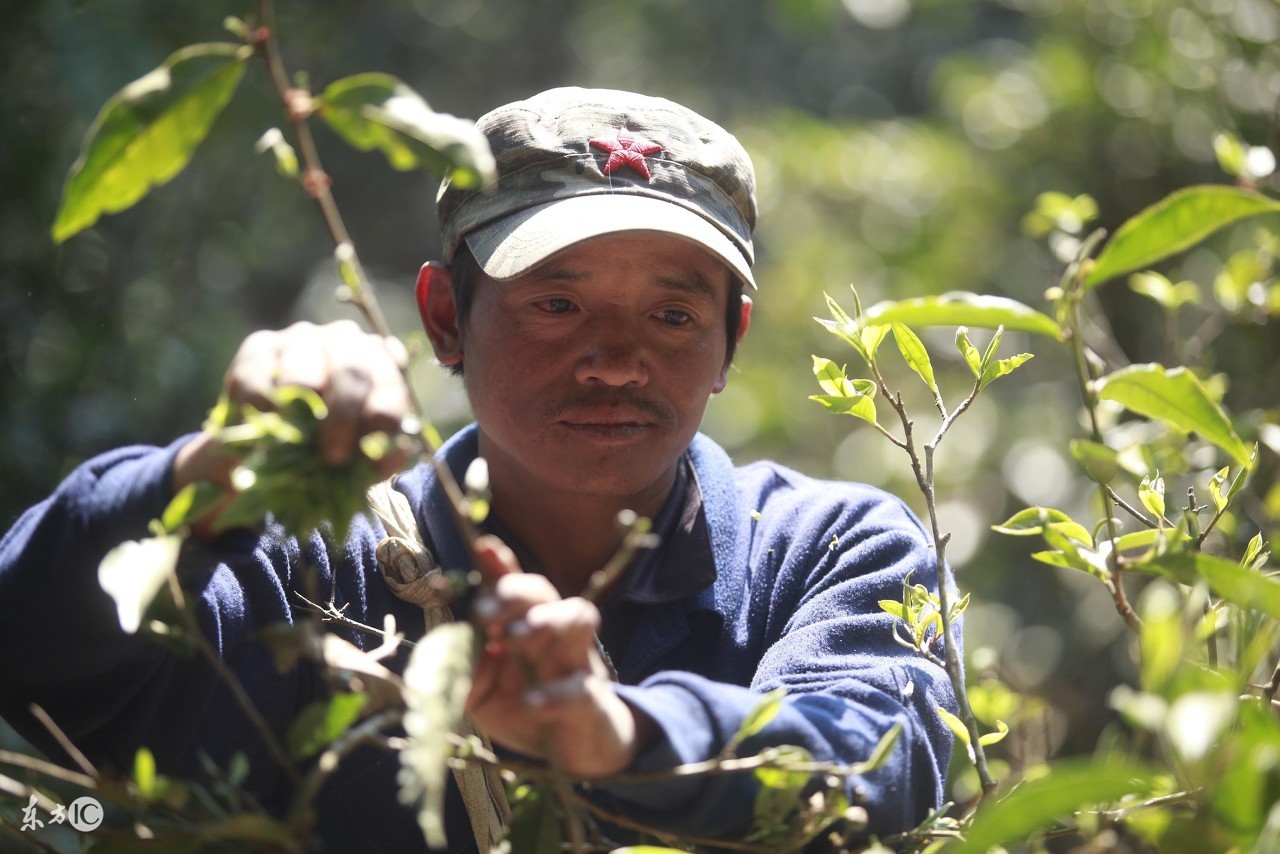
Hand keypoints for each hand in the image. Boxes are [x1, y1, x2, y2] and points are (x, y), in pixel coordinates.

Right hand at [173, 320, 412, 517]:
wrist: (274, 437)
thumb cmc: (329, 442)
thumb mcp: (360, 453)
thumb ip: (379, 455)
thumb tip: (396, 455)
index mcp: (381, 363)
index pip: (390, 387)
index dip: (382, 422)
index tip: (371, 458)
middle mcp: (346, 340)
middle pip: (351, 372)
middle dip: (343, 418)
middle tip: (332, 456)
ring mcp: (302, 338)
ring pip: (302, 374)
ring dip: (298, 415)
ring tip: (291, 444)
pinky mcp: (260, 345)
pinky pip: (258, 380)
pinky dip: (259, 412)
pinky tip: (260, 429)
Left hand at [466, 536, 652, 777]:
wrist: (578, 753)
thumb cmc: (527, 711)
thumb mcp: (483, 694)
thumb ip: (466, 670)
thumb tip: (451, 648)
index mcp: (525, 629)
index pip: (513, 589)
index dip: (501, 565)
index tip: (484, 548)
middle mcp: (555, 636)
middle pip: (542, 592)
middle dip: (513, 592)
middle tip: (483, 613)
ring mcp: (578, 664)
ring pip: (578, 616)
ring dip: (545, 620)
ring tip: (512, 638)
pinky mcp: (593, 703)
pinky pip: (581, 687)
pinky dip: (554, 692)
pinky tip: (529, 702)